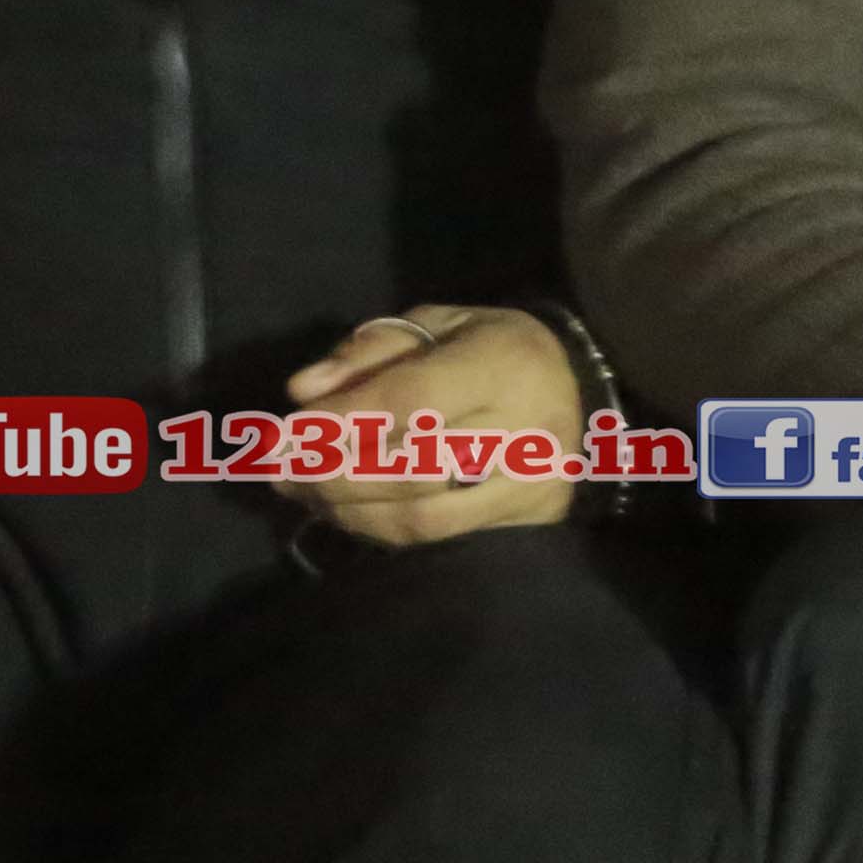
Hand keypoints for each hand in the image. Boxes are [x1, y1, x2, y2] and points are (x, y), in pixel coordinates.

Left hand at [276, 302, 580, 544]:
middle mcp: (520, 432)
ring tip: (299, 491)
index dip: (339, 422)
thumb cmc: (497, 348)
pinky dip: (378, 529)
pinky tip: (342, 511)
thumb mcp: (439, 323)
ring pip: (421, 516)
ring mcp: (527, 488)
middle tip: (277, 469)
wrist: (584, 391)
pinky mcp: (523, 525)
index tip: (283, 432)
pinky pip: (438, 539)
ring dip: (346, 509)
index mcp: (499, 366)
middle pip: (410, 468)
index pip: (409, 402)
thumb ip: (371, 350)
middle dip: (330, 473)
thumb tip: (303, 390)